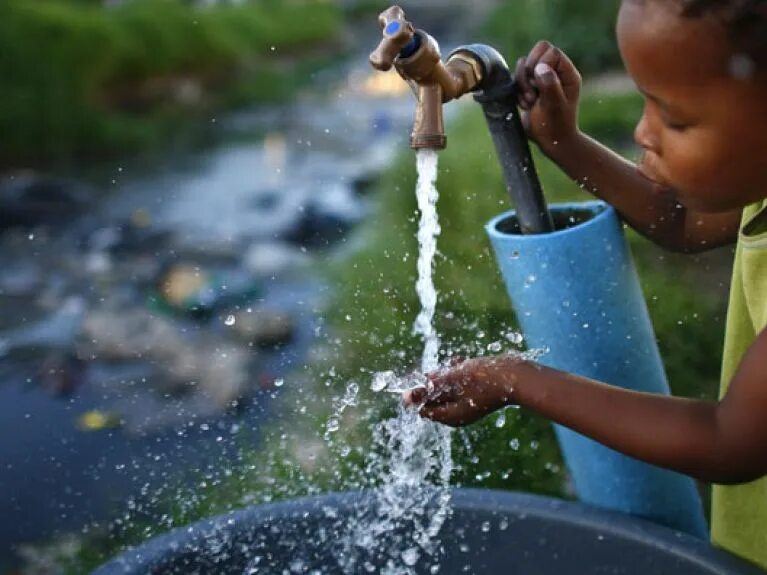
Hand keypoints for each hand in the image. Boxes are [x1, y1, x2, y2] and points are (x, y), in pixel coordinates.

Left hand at [403, 355, 520, 426]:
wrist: (515, 375)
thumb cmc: (483, 379)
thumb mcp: (452, 381)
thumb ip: (428, 389)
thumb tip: (405, 397)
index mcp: (450, 417)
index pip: (424, 408)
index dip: (422, 392)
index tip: (430, 377)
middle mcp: (458, 413)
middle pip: (435, 397)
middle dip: (437, 381)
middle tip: (448, 371)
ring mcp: (468, 404)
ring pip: (446, 387)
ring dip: (448, 374)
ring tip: (459, 365)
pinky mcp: (476, 393)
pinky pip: (459, 383)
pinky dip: (458, 372)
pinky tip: (464, 362)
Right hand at [514, 41, 581, 156]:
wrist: (551, 142)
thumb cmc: (556, 126)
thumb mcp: (554, 106)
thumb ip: (549, 85)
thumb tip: (540, 67)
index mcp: (567, 74)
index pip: (551, 51)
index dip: (540, 63)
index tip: (538, 84)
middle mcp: (556, 73)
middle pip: (538, 50)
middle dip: (528, 71)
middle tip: (532, 90)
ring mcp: (543, 79)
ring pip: (525, 64)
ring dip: (522, 83)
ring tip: (530, 101)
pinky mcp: (530, 86)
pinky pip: (518, 77)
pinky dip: (517, 90)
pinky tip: (526, 105)